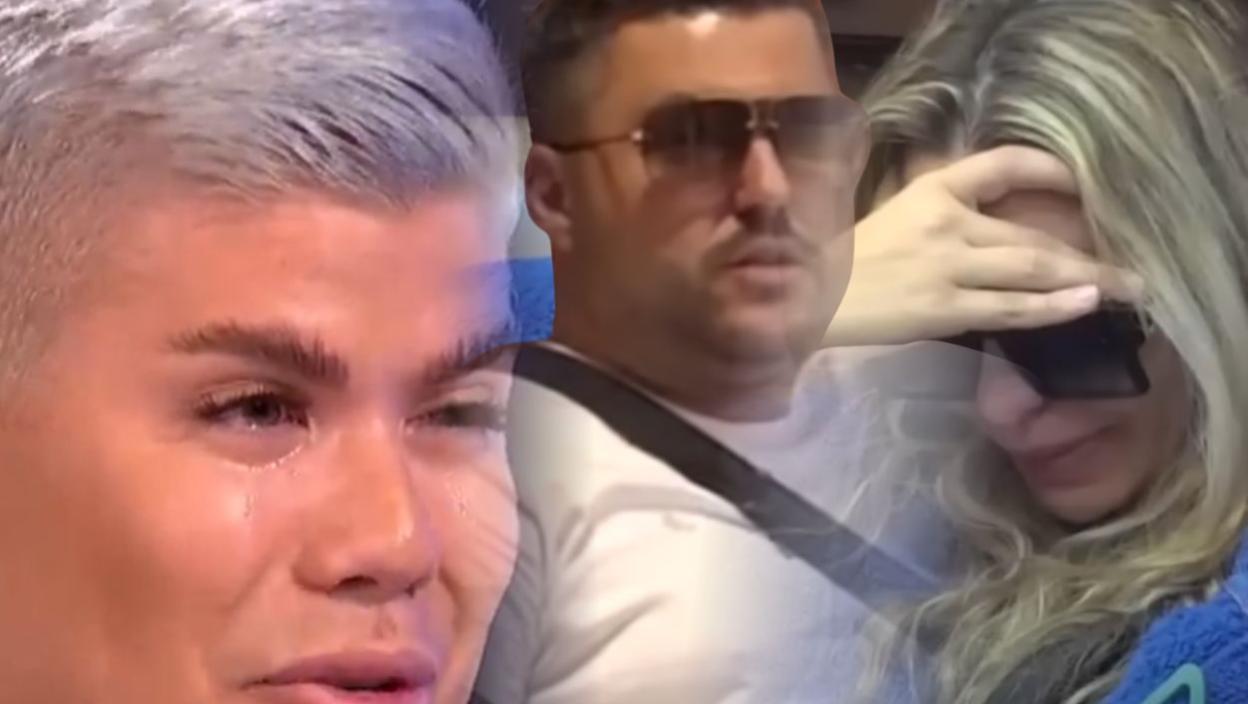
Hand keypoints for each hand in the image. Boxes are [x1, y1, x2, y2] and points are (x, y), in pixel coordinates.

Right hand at [824, 146, 1143, 346]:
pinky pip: (1010, 308)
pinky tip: (1084, 305)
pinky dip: (1051, 308)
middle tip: (1128, 265)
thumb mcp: (895, 215)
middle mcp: (945, 222)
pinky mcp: (943, 308)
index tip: (1083, 184)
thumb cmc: (848, 259)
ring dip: (1084, 280)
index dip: (1050, 171)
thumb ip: (942, 214)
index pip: (1003, 165)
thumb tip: (996, 229)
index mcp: (930, 191)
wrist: (807, 296)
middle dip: (1084, 252)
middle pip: (1030, 236)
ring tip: (1124, 288)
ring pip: (1030, 270)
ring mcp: (946, 266)